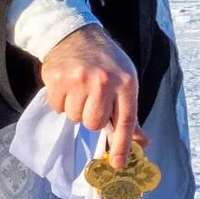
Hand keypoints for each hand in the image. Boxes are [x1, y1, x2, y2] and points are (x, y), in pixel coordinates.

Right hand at [40, 26, 139, 158]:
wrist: (77, 34)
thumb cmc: (106, 62)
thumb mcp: (125, 80)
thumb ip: (130, 113)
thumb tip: (142, 142)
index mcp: (125, 83)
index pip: (125, 120)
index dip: (121, 145)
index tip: (118, 164)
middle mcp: (103, 82)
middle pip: (94, 124)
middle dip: (92, 116)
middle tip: (92, 100)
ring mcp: (78, 80)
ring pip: (74, 117)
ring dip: (75, 108)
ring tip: (79, 89)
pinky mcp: (57, 79)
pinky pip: (58, 107)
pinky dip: (61, 101)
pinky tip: (67, 85)